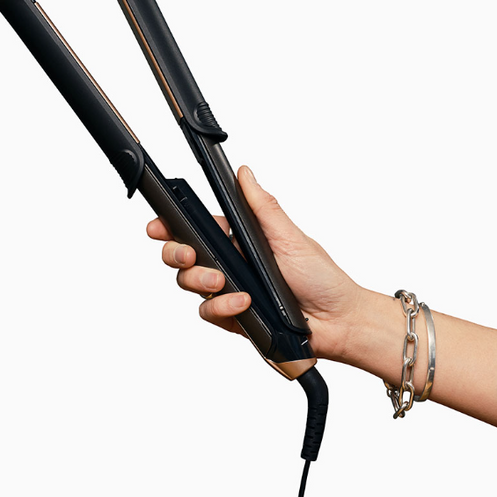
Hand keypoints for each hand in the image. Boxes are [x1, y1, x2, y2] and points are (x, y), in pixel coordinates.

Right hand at [145, 165, 368, 360]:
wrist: (338, 322)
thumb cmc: (322, 279)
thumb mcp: (291, 237)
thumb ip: (263, 207)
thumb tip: (244, 174)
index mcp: (241, 241)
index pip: (197, 229)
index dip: (171, 227)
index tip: (158, 226)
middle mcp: (231, 265)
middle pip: (183, 257)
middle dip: (176, 254)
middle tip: (189, 254)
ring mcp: (229, 292)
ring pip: (189, 285)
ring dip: (201, 281)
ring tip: (224, 281)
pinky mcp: (233, 318)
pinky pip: (208, 312)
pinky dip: (222, 306)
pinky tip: (242, 302)